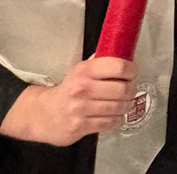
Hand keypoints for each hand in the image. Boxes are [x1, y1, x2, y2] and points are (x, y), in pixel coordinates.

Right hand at [0, 56, 136, 145]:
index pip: (118, 66)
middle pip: (123, 90)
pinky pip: (112, 123)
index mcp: (84, 70)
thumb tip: (122, 50)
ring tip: (122, 104)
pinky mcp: (81, 126)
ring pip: (119, 108)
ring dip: (126, 106)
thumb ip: (100, 61)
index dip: (131, 70)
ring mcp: (81, 109)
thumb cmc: (69, 90)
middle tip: (129, 91)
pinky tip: (114, 116)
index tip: (132, 73)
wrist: (44, 114)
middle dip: (131, 90)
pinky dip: (118, 120)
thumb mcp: (80, 71)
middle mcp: (82, 88)